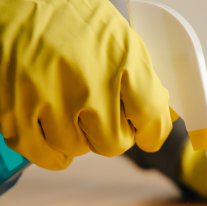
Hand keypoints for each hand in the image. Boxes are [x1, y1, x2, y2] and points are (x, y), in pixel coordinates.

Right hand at [0, 0, 172, 169]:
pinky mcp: (15, 111)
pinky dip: (52, 150)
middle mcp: (88, 82)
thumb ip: (141, 79)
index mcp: (121, 59)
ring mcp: (51, 100)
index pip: (151, 115)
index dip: (152, 131)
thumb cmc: (69, 15)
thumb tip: (156, 118)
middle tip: (103, 116)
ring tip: (70, 109)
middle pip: (115, 143)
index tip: (147, 135)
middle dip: (113, 133)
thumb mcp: (118, 37)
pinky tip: (53, 130)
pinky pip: (45, 154)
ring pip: (79, 149)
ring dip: (79, 136)